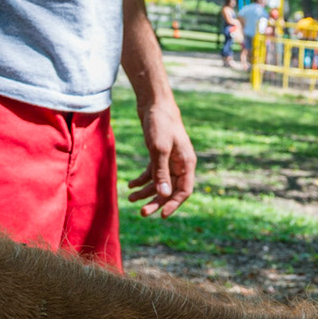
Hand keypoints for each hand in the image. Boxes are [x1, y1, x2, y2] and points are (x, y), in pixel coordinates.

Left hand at [128, 100, 195, 218]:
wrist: (154, 102)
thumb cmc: (160, 123)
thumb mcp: (159, 149)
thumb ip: (162, 172)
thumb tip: (164, 195)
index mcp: (187, 164)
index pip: (184, 191)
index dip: (173, 204)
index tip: (161, 215)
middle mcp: (180, 164)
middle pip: (170, 190)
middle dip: (156, 201)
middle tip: (142, 213)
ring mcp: (170, 160)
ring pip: (159, 183)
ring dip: (146, 192)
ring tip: (130, 198)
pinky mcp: (159, 155)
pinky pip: (152, 173)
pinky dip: (141, 180)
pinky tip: (130, 185)